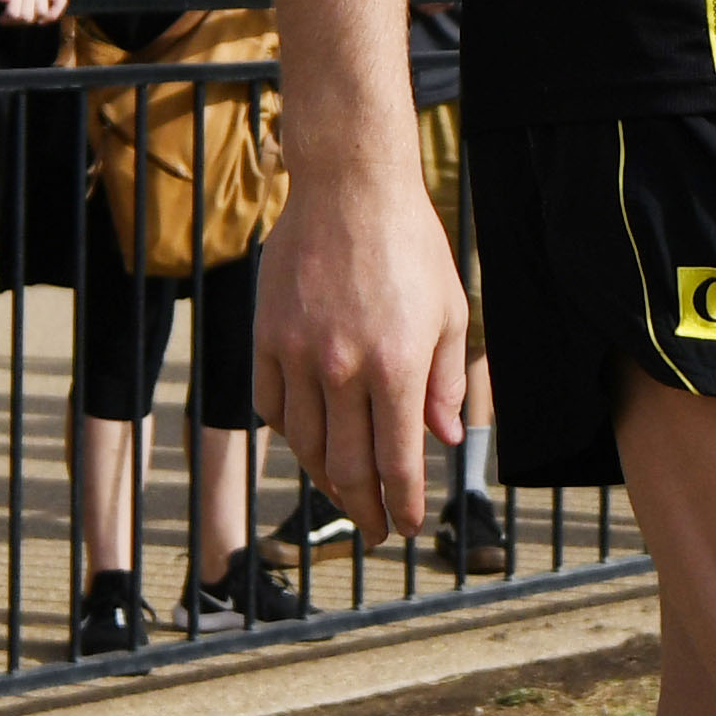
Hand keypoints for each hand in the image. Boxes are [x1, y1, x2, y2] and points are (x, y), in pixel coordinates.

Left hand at [0, 0, 61, 31]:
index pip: (16, 14)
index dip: (6, 20)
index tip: (1, 17)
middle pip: (29, 16)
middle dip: (19, 21)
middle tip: (12, 16)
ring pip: (43, 14)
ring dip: (33, 19)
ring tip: (24, 14)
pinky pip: (61, 2)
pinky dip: (54, 14)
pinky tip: (42, 18)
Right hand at [255, 139, 471, 545]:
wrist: (349, 187)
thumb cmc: (410, 246)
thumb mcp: (449, 313)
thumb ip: (445, 383)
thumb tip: (442, 441)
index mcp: (398, 366)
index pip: (397, 462)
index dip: (401, 504)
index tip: (403, 527)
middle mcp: (344, 368)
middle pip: (346, 467)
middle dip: (364, 508)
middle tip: (374, 528)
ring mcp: (298, 354)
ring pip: (305, 445)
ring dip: (325, 480)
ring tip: (345, 493)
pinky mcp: (266, 336)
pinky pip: (271, 406)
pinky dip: (290, 434)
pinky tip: (309, 441)